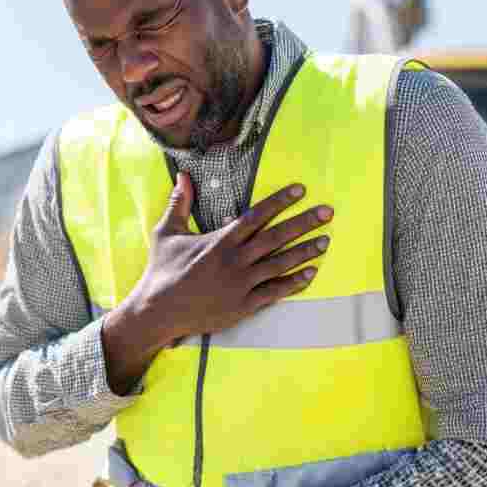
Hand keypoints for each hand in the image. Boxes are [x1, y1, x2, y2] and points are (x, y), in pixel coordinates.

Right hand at [101, 176, 332, 392]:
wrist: (158, 310)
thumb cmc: (162, 270)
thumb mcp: (166, 233)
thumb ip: (179, 203)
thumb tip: (183, 176)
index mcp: (220, 240)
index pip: (257, 215)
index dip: (280, 201)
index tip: (300, 190)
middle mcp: (235, 260)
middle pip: (276, 237)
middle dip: (304, 223)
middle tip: (327, 212)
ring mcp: (241, 284)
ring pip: (280, 264)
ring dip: (305, 252)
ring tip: (325, 241)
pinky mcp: (243, 306)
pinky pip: (275, 292)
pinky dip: (294, 283)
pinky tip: (311, 273)